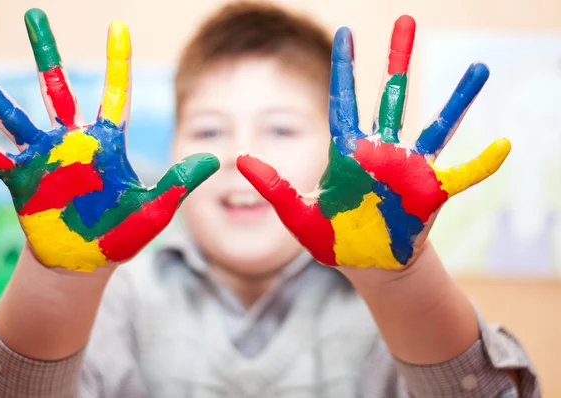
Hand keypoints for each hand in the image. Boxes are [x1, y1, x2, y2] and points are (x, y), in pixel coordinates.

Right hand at [0, 9, 217, 271]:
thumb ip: (179, 182)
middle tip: (35, 15)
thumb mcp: (155, 208)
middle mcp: (73, 143)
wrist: (87, 262)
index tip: (119, 27)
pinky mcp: (22, 181)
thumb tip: (215, 159)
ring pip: (15, 115)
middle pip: (57, 88)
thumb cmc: (122, 234)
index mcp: (107, 144)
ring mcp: (45, 159)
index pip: (114, 94)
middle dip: (46, 52)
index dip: (117, 61)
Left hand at [237, 16, 509, 269]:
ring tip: (479, 69)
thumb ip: (274, 187)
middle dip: (397, 58)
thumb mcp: (299, 216)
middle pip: (391, 96)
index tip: (343, 33)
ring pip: (434, 124)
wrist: (367, 266)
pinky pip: (462, 174)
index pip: (344, 100)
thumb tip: (240, 159)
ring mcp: (408, 169)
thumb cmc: (334, 241)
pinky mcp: (430, 192)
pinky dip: (481, 163)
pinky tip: (504, 146)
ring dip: (457, 98)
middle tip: (406, 20)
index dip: (344, 67)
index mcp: (347, 153)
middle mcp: (380, 151)